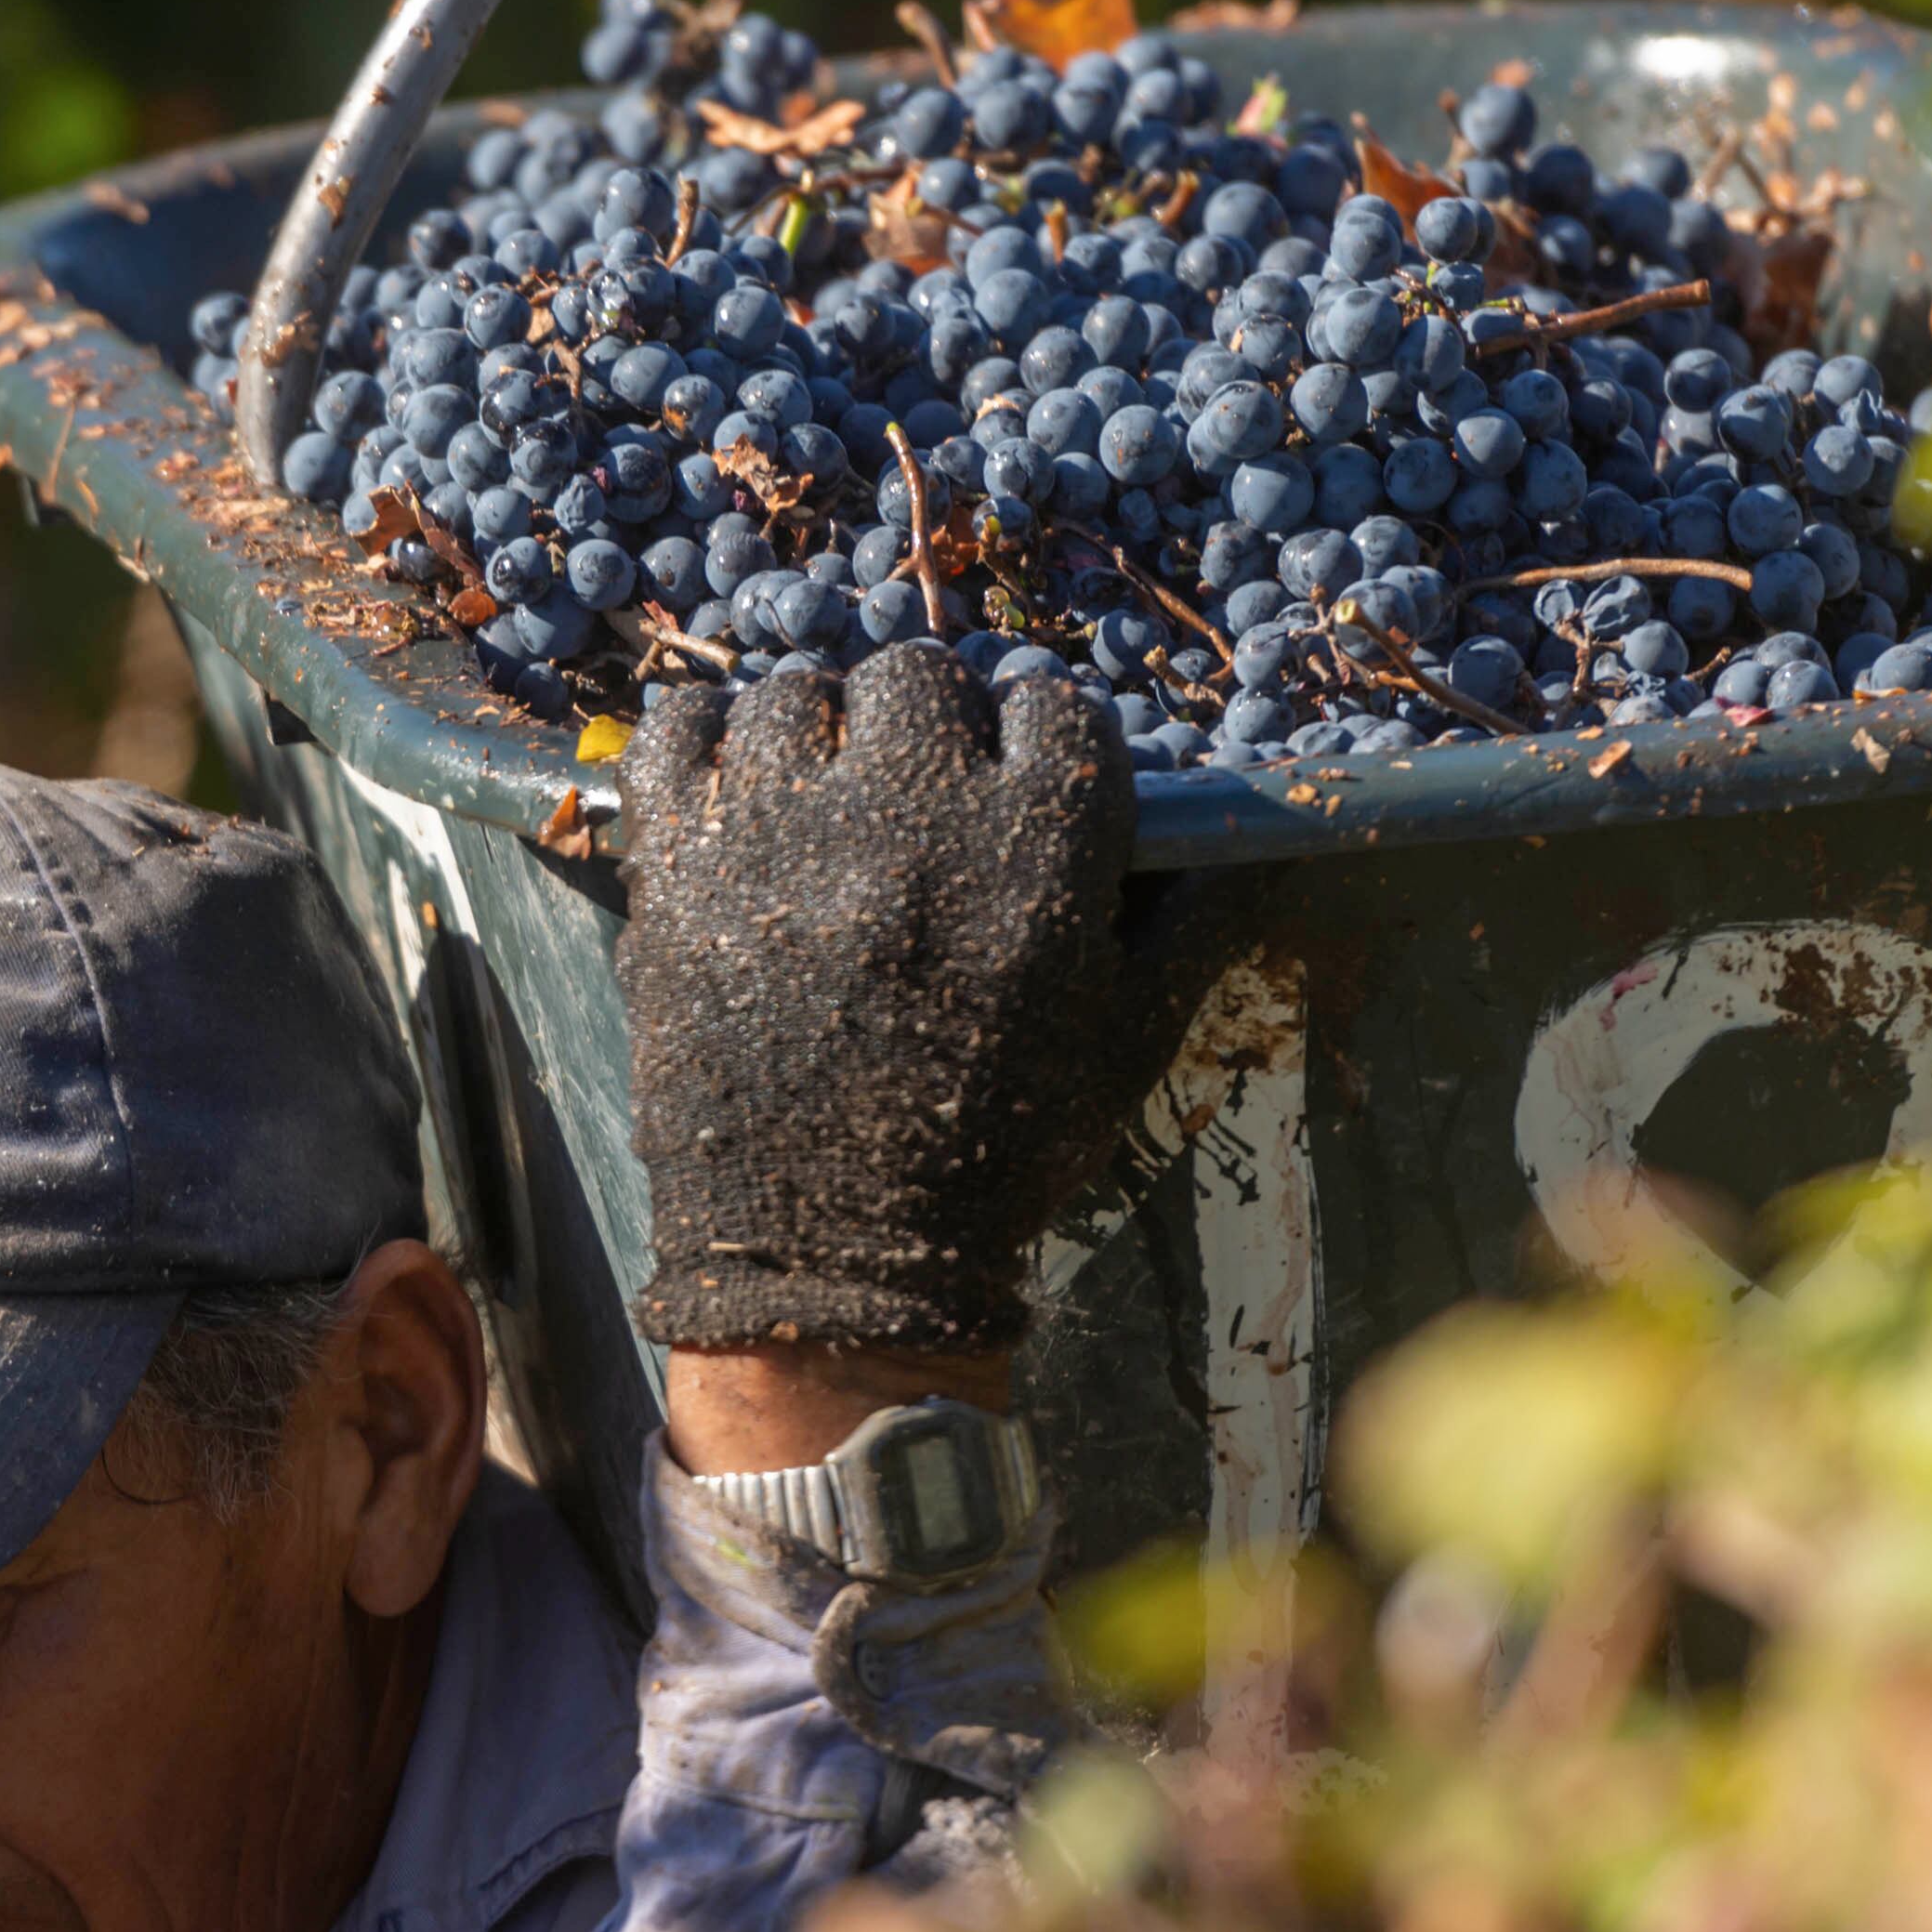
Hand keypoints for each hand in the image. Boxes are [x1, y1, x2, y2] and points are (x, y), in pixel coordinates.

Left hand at [619, 641, 1227, 1357]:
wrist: (832, 1251)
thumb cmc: (996, 1152)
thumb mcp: (1131, 1044)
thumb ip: (1193, 926)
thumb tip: (1253, 848)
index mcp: (1040, 840)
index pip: (1052, 707)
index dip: (1040, 749)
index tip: (1021, 791)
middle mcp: (913, 806)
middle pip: (922, 680)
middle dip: (931, 733)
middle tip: (918, 806)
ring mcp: (784, 824)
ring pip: (800, 693)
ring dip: (819, 736)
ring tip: (822, 809)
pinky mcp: (683, 859)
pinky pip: (678, 727)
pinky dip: (703, 745)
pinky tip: (731, 797)